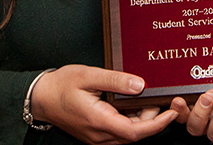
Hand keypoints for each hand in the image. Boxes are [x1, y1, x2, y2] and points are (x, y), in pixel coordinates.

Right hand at [30, 64, 176, 143]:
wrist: (40, 98)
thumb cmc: (61, 85)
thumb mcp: (89, 76)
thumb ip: (116, 80)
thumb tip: (140, 85)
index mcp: (99, 121)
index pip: (136, 131)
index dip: (158, 124)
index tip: (172, 113)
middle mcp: (99, 135)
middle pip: (135, 134)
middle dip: (152, 119)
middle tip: (159, 98)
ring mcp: (97, 137)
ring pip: (128, 135)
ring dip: (142, 121)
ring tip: (148, 100)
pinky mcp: (96, 135)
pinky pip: (119, 132)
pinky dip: (131, 122)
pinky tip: (134, 106)